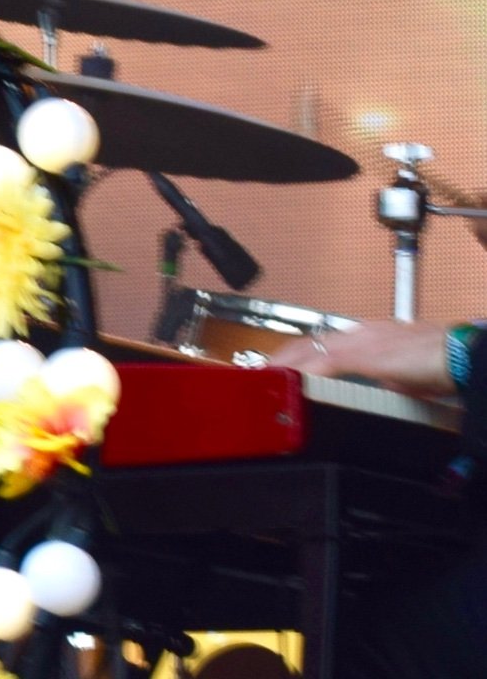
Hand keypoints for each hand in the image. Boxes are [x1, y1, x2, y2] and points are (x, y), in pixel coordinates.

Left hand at [268, 321, 455, 397]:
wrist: (462, 355)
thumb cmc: (442, 363)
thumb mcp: (406, 374)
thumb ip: (389, 378)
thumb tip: (383, 388)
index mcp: (368, 335)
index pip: (322, 343)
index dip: (298, 355)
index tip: (281, 367)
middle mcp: (359, 333)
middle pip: (308, 342)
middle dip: (281, 357)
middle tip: (260, 373)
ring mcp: (360, 341)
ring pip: (310, 349)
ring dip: (285, 364)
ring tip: (264, 378)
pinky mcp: (365, 355)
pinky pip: (326, 363)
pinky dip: (304, 372)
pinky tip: (290, 381)